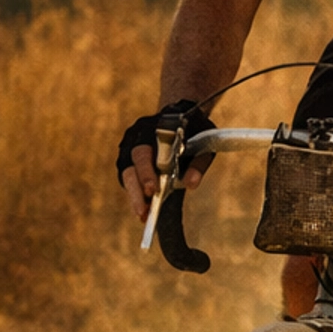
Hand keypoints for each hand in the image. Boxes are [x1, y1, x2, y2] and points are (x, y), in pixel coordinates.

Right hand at [116, 101, 206, 221]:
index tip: (154, 189)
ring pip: (128, 175)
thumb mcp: (204, 141)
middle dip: (138, 188)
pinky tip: (144, 212)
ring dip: (135, 196)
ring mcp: (131, 150)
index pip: (144, 151)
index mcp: (151, 129)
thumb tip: (191, 184)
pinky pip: (132, 180)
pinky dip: (137, 196)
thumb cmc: (194, 129)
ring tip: (144, 215)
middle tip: (145, 209)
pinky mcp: (132, 162)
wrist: (182, 116)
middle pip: (132, 166)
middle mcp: (136, 138)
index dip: (147, 172)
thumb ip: (198, 162)